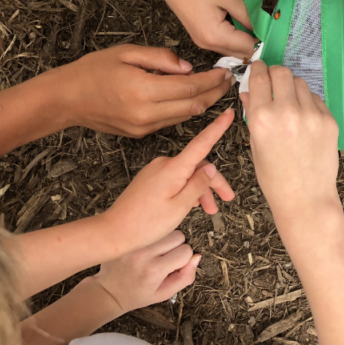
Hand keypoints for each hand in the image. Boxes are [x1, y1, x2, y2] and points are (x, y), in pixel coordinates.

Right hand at [57, 44, 234, 137]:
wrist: (66, 99)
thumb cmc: (93, 71)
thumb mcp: (126, 52)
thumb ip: (161, 58)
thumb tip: (188, 68)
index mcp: (143, 89)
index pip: (190, 86)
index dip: (212, 80)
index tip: (225, 71)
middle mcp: (146, 113)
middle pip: (193, 105)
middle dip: (215, 93)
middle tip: (229, 81)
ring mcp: (144, 127)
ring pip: (185, 116)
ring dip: (204, 103)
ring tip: (217, 88)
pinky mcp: (141, 134)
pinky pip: (171, 121)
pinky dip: (186, 109)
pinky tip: (194, 97)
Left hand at [93, 230, 199, 312]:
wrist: (108, 290)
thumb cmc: (139, 293)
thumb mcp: (165, 293)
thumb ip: (185, 277)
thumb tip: (197, 256)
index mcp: (154, 271)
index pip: (186, 252)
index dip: (184, 259)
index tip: (173, 267)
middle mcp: (144, 254)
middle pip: (179, 236)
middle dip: (176, 246)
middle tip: (165, 257)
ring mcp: (135, 243)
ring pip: (166, 228)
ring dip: (166, 238)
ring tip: (156, 251)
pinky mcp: (127, 236)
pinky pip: (151, 226)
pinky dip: (154, 233)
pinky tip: (147, 245)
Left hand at [101, 109, 235, 250]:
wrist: (114, 232)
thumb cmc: (146, 223)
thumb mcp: (180, 206)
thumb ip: (198, 184)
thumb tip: (210, 167)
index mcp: (173, 168)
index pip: (202, 143)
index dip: (218, 127)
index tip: (230, 112)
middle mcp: (164, 163)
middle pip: (197, 165)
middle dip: (213, 182)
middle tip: (226, 199)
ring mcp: (156, 170)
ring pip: (187, 174)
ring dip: (200, 190)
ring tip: (209, 210)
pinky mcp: (150, 179)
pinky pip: (175, 179)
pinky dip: (186, 189)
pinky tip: (191, 205)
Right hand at [147, 0, 255, 57]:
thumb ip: (248, 15)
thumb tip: (262, 29)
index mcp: (216, 36)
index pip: (248, 48)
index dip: (262, 39)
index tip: (269, 27)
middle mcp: (208, 45)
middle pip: (240, 53)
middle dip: (253, 41)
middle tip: (261, 23)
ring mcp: (202, 43)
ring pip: (231, 50)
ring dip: (243, 39)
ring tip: (248, 20)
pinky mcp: (199, 38)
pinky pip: (222, 44)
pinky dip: (232, 37)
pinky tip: (235, 21)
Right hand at [239, 62, 340, 220]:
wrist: (305, 198)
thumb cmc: (274, 177)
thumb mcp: (255, 145)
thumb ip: (252, 114)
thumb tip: (249, 91)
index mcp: (262, 118)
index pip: (259, 77)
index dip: (258, 69)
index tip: (259, 69)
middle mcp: (286, 111)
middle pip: (282, 72)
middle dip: (275, 73)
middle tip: (274, 82)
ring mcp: (310, 114)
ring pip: (300, 83)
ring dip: (292, 87)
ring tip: (289, 104)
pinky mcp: (328, 120)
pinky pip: (315, 99)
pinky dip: (307, 102)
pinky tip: (304, 119)